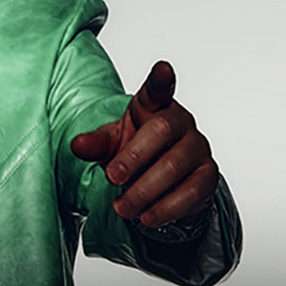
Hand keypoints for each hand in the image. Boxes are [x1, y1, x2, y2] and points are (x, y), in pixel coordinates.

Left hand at [70, 61, 217, 227]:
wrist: (159, 182)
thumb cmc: (135, 152)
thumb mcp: (110, 145)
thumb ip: (95, 144)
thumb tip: (77, 145)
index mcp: (154, 107)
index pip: (158, 90)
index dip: (161, 80)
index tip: (163, 68)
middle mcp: (181, 122)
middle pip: (161, 131)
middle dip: (133, 157)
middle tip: (111, 178)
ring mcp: (198, 148)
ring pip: (175, 165)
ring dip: (145, 190)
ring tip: (122, 208)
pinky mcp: (208, 176)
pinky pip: (192, 192)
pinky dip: (167, 208)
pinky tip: (147, 217)